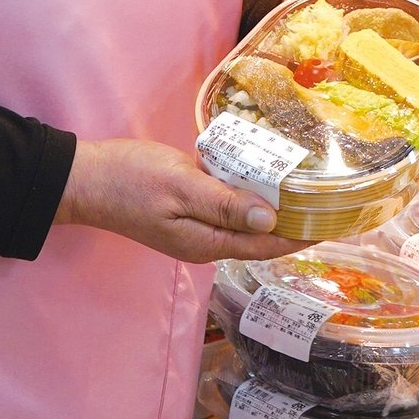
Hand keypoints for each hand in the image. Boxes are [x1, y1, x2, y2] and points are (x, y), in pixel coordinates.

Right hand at [55, 138, 312, 263]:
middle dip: (293, 221)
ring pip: (244, 219)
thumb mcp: (180, 187)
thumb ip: (226, 204)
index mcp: (205, 243)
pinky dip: (246, 191)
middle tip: (327, 199)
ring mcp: (193, 226)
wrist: (84, 177)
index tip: (333, 223)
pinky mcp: (185, 209)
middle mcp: (204, 241)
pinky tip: (260, 173)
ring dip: (272, 206)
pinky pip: (225, 204)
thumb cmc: (129, 180)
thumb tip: (271, 221)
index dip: (301, 234)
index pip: (266, 245)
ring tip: (305, 186)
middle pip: (259, 236)